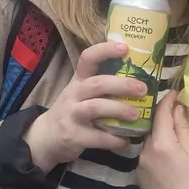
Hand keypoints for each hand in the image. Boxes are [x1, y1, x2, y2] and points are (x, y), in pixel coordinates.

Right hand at [24, 41, 147, 172]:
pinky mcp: (73, 136)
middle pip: (97, 83)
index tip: (125, 47)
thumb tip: (139, 78)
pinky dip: (113, 139)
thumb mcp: (82, 93)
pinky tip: (125, 141)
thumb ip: (103, 85)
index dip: (105, 50)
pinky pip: (96, 137)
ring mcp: (72, 115)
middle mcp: (74, 94)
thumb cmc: (73, 110)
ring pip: (95, 107)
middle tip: (142, 89)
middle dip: (122, 85)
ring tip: (136, 115)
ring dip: (119, 109)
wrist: (46, 137)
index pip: (88, 58)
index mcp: (79, 80)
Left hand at [137, 92, 188, 188]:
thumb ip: (183, 128)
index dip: (168, 99)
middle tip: (176, 111)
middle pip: (153, 126)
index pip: (161, 112)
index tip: (174, 91)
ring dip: (159, 134)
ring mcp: (140, 164)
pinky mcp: (139, 176)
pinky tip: (167, 155)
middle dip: (163, 117)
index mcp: (161, 142)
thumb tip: (176, 108)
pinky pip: (147, 155)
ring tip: (173, 133)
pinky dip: (155, 149)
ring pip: (149, 141)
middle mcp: (145, 150)